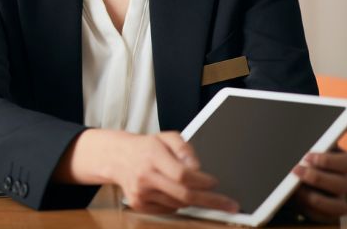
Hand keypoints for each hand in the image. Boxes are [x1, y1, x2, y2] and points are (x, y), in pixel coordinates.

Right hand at [60, 129, 239, 214]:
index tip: (214, 182)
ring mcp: (140, 192)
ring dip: (192, 199)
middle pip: (184, 195)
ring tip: (194, 190)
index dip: (202, 181)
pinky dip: (177, 203)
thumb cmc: (146, 147)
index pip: (182, 174)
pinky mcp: (138, 204)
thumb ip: (184, 147)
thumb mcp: (166, 137)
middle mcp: (145, 175)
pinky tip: (172, 191)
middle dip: (210, 201)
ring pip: (178, 204)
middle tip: (229, 204)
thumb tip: (197, 167)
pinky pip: (168, 209)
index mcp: (152, 155)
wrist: (117, 157)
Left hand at [290, 107, 346, 222]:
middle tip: (297, 169)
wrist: (286, 172)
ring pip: (338, 204)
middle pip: (342, 183)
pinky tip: (299, 200)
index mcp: (340, 161)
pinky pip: (327, 217)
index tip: (310, 155)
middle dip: (318, 177)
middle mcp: (342, 180)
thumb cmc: (305, 153)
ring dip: (316, 197)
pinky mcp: (325, 212)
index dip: (329, 160)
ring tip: (296, 187)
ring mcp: (335, 198)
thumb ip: (340, 124)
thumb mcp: (315, 136)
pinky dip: (313, 210)